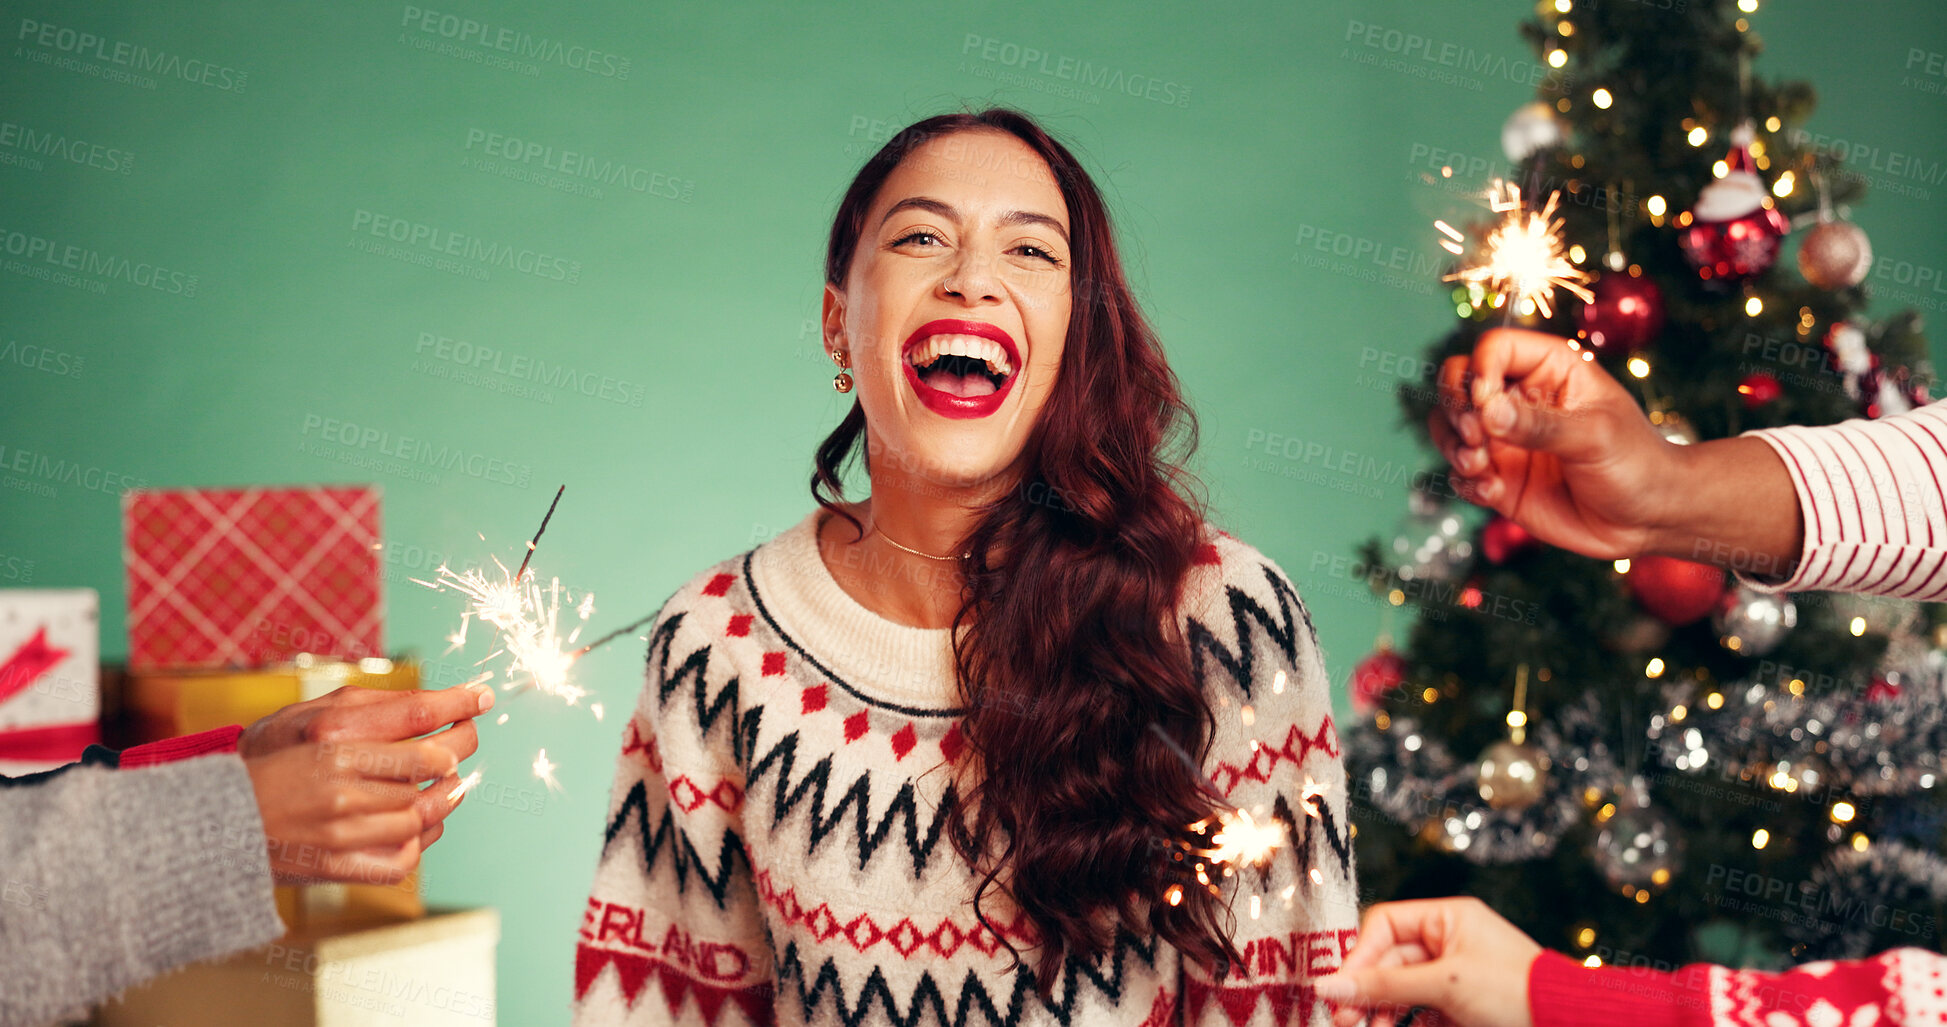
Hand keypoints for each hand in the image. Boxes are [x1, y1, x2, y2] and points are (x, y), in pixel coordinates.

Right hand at [239, 683, 493, 882]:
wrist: (214, 823)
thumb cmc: (266, 763)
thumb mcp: (303, 718)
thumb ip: (362, 709)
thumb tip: (424, 701)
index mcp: (333, 741)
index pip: (416, 717)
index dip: (458, 705)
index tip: (481, 698)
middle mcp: (341, 785)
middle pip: (431, 765)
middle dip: (459, 748)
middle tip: (466, 738)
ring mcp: (342, 830)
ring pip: (423, 811)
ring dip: (444, 796)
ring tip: (449, 783)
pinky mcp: (339, 865)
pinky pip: (403, 857)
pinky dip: (420, 840)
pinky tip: (420, 822)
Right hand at [1313, 897, 1542, 1026]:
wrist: (1567, 1022)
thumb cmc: (1515, 991)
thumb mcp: (1444, 984)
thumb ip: (1384, 986)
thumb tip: (1330, 985)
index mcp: (1448, 918)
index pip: (1386, 925)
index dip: (1359, 955)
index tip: (1340, 987)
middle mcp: (1450, 941)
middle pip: (1390, 960)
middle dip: (1365, 990)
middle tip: (1342, 1019)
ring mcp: (1457, 975)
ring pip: (1403, 988)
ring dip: (1380, 1010)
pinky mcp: (1463, 1006)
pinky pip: (1421, 1010)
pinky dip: (1403, 1021)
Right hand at [1429, 327, 1680, 559]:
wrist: (1648, 520)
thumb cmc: (1636, 463)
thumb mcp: (1594, 437)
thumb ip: (1540, 424)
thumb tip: (1487, 411)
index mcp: (1549, 370)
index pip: (1494, 348)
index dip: (1480, 372)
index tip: (1487, 405)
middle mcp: (1519, 399)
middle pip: (1457, 380)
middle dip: (1454, 407)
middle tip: (1475, 436)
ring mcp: (1505, 439)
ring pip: (1448, 426)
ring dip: (1452, 446)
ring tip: (1479, 467)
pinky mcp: (1498, 478)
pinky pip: (1458, 472)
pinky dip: (1464, 482)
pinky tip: (1493, 493)